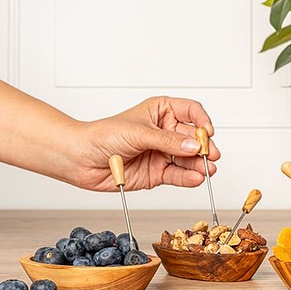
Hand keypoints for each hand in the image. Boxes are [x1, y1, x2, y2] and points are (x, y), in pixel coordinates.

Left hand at [76, 96, 220, 191]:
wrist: (81, 159)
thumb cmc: (103, 136)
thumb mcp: (138, 133)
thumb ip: (168, 141)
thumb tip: (193, 146)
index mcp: (161, 111)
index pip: (191, 112)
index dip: (202, 121)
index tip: (207, 132)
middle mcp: (165, 132)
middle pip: (193, 138)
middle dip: (203, 147)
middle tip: (210, 155)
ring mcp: (162, 153)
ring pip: (188, 159)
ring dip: (199, 165)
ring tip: (206, 170)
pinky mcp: (158, 173)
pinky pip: (178, 175)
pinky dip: (188, 178)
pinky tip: (196, 178)